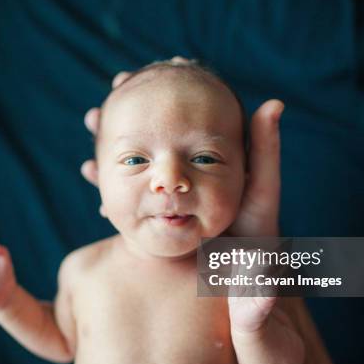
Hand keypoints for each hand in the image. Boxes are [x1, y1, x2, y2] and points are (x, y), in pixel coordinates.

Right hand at [81, 57, 282, 236]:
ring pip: (135, 174)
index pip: (175, 124)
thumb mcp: (261, 193)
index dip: (151, 102)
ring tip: (89, 157)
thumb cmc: (259, 235)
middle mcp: (187, 177)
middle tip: (93, 116)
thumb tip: (274, 103)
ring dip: (110, 160)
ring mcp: (174, 201)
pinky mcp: (165, 224)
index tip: (123, 82)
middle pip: (147, 146)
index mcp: (208, 162)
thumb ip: (264, 152)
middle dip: (119, 129)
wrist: (245, 281)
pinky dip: (116, 196)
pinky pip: (134, 205)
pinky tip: (95, 189)